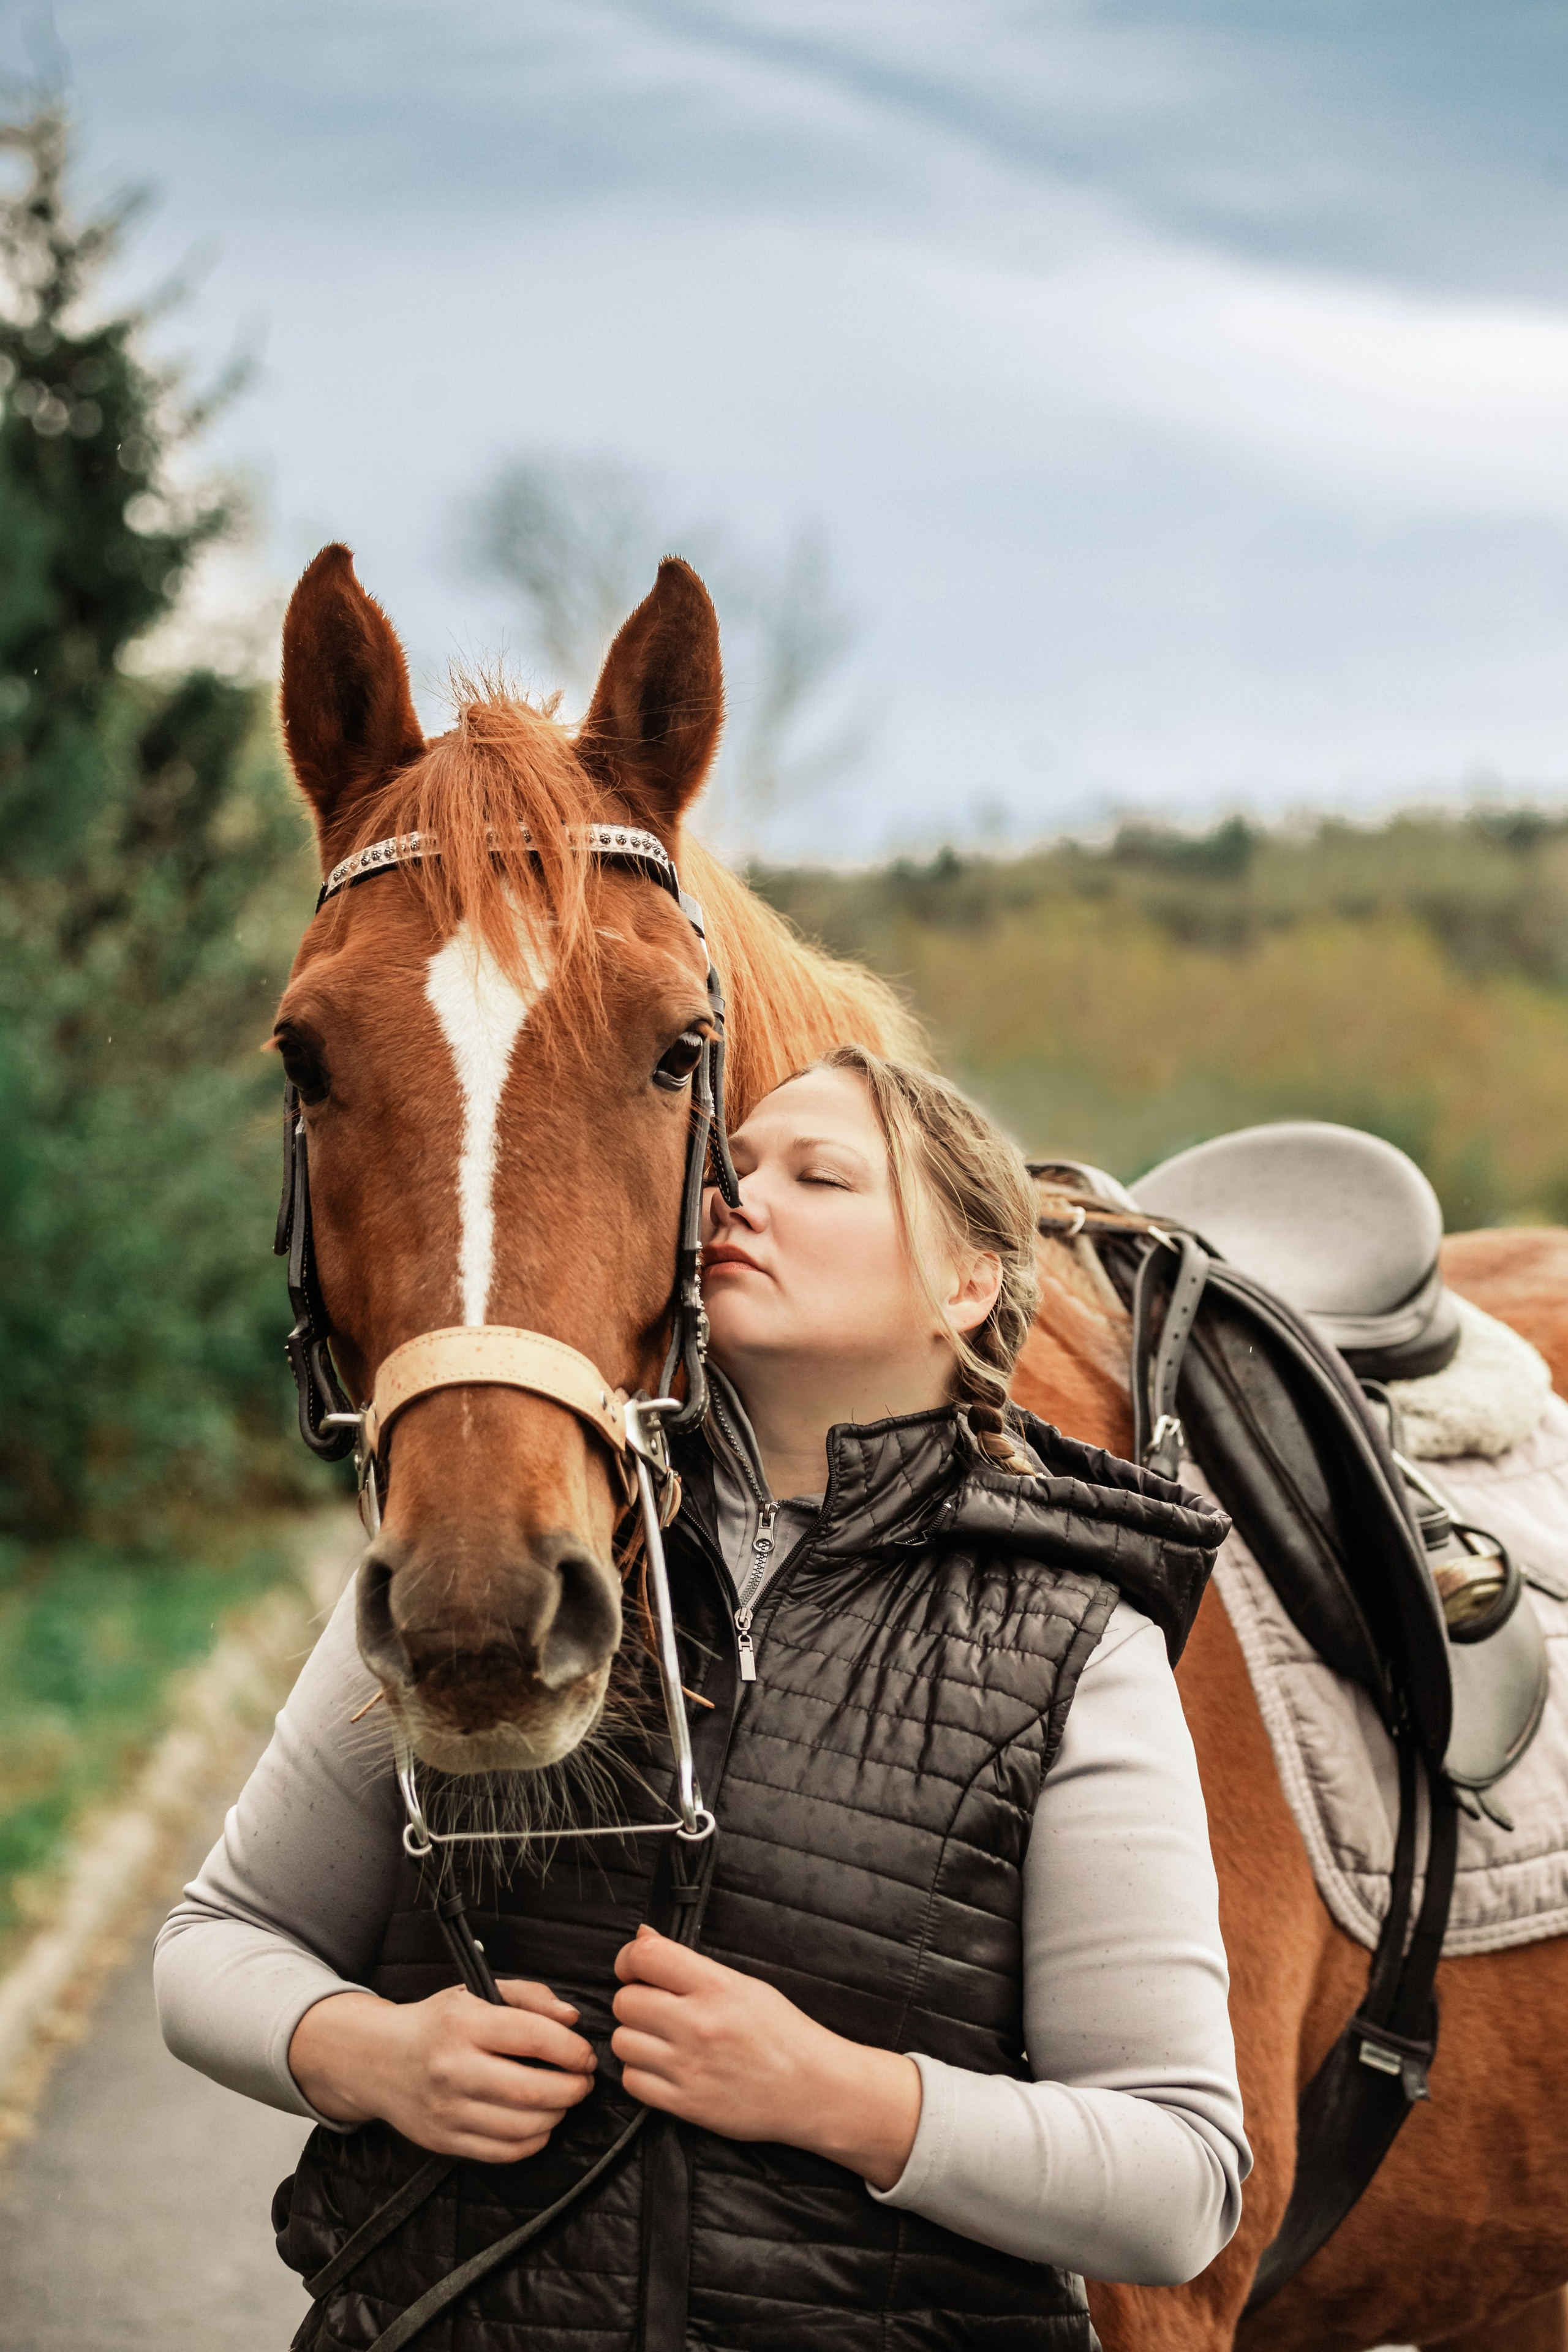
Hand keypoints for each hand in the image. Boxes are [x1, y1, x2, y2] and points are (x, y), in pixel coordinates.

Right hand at [288, 1978, 596, 2162]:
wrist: (377, 2060)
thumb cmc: (439, 2024)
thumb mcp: (478, 1993)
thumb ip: (530, 1997)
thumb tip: (572, 2020)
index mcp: (464, 2024)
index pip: (535, 2037)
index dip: (573, 2049)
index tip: (586, 2055)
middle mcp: (453, 2069)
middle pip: (534, 2090)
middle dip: (573, 2089)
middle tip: (584, 2082)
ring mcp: (447, 2111)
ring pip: (523, 2127)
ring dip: (557, 2115)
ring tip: (563, 2100)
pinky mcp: (443, 2141)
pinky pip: (503, 2152)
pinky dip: (533, 2141)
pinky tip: (539, 2123)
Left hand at [611, 1926, 920, 2188]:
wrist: (814, 2089)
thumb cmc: (783, 2032)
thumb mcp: (744, 1985)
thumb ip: (689, 1962)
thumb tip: (642, 1937)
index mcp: (717, 1987)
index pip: (645, 1957)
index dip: (629, 1959)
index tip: (636, 1970)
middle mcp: (699, 2024)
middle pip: (625, 2002)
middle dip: (635, 2001)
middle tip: (656, 2010)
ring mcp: (690, 2067)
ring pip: (622, 2042)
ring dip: (635, 2039)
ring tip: (661, 2041)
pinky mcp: (686, 2104)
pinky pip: (632, 2082)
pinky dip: (640, 2074)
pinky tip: (664, 2068)